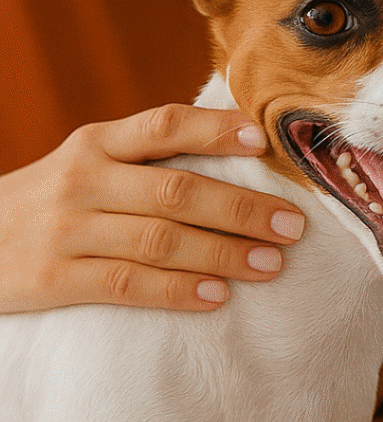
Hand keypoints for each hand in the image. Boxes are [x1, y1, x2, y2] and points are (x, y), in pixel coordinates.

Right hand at [0, 104, 305, 312]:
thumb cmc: (53, 200)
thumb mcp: (89, 162)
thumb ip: (149, 158)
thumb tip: (240, 152)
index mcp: (99, 142)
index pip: (165, 125)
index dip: (216, 130)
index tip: (264, 141)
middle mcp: (83, 179)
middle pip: (176, 190)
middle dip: (242, 208)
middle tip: (291, 226)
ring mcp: (66, 229)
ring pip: (160, 240)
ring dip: (223, 253)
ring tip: (271, 264)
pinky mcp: (52, 278)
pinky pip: (126, 285)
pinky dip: (176, 291)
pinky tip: (217, 296)